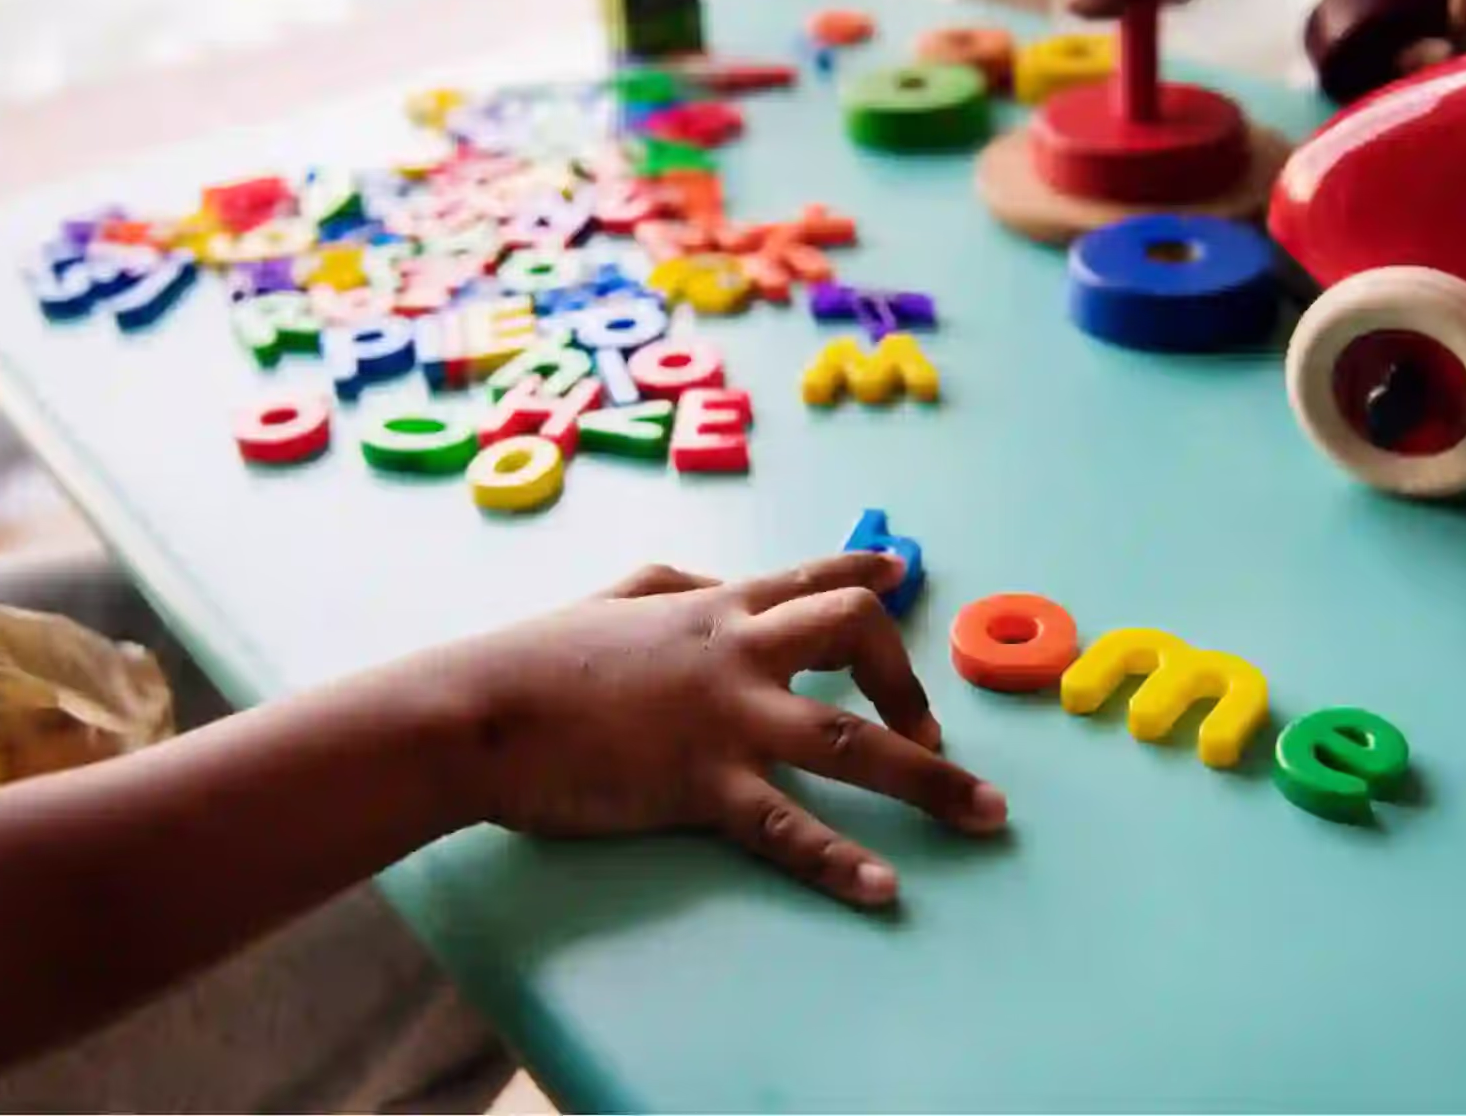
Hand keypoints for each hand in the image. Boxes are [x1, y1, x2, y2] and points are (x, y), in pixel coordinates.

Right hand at [447, 554, 1008, 907]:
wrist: (478, 711)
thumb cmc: (536, 658)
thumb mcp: (614, 598)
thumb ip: (674, 586)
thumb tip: (714, 585)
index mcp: (716, 607)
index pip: (809, 580)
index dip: (863, 574)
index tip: (901, 575)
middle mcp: (738, 653)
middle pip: (858, 639)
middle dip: (912, 683)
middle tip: (931, 732)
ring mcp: (728, 719)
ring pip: (853, 744)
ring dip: (932, 781)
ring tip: (987, 816)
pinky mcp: (703, 784)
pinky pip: (788, 828)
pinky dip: (840, 863)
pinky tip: (883, 892)